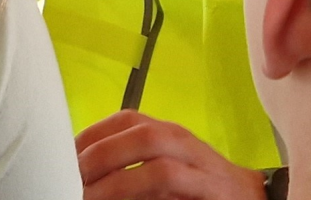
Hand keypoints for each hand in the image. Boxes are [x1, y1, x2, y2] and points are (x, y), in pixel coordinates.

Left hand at [76, 110, 266, 199]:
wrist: (249, 199)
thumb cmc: (195, 187)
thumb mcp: (156, 170)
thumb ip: (124, 167)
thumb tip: (77, 173)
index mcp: (164, 131)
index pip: (123, 120)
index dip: (89, 136)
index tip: (61, 158)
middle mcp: (181, 140)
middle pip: (137, 131)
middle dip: (99, 154)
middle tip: (72, 179)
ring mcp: (199, 164)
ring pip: (156, 157)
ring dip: (118, 178)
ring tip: (91, 194)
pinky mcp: (211, 189)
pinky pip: (173, 183)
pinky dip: (142, 189)